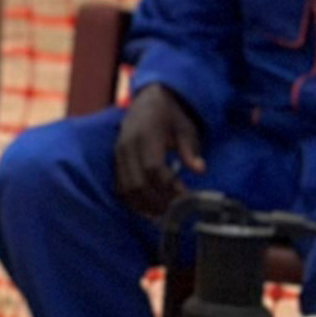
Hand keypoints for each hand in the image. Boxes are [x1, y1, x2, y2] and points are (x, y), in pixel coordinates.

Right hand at [113, 84, 204, 219]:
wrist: (148, 99)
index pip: (153, 168)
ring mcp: (118, 154)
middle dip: (158, 201)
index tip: (187, 198)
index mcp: (145, 136)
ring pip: (126, 188)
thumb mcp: (186, 127)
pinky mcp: (115, 161)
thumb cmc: (171, 114)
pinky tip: (148, 210)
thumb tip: (200, 170)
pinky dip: (133, 202)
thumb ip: (190, 148)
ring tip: (164, 217)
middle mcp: (127, 146)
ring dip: (145, 205)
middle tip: (178, 214)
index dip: (169, 186)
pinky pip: (120, 186)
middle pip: (138, 183)